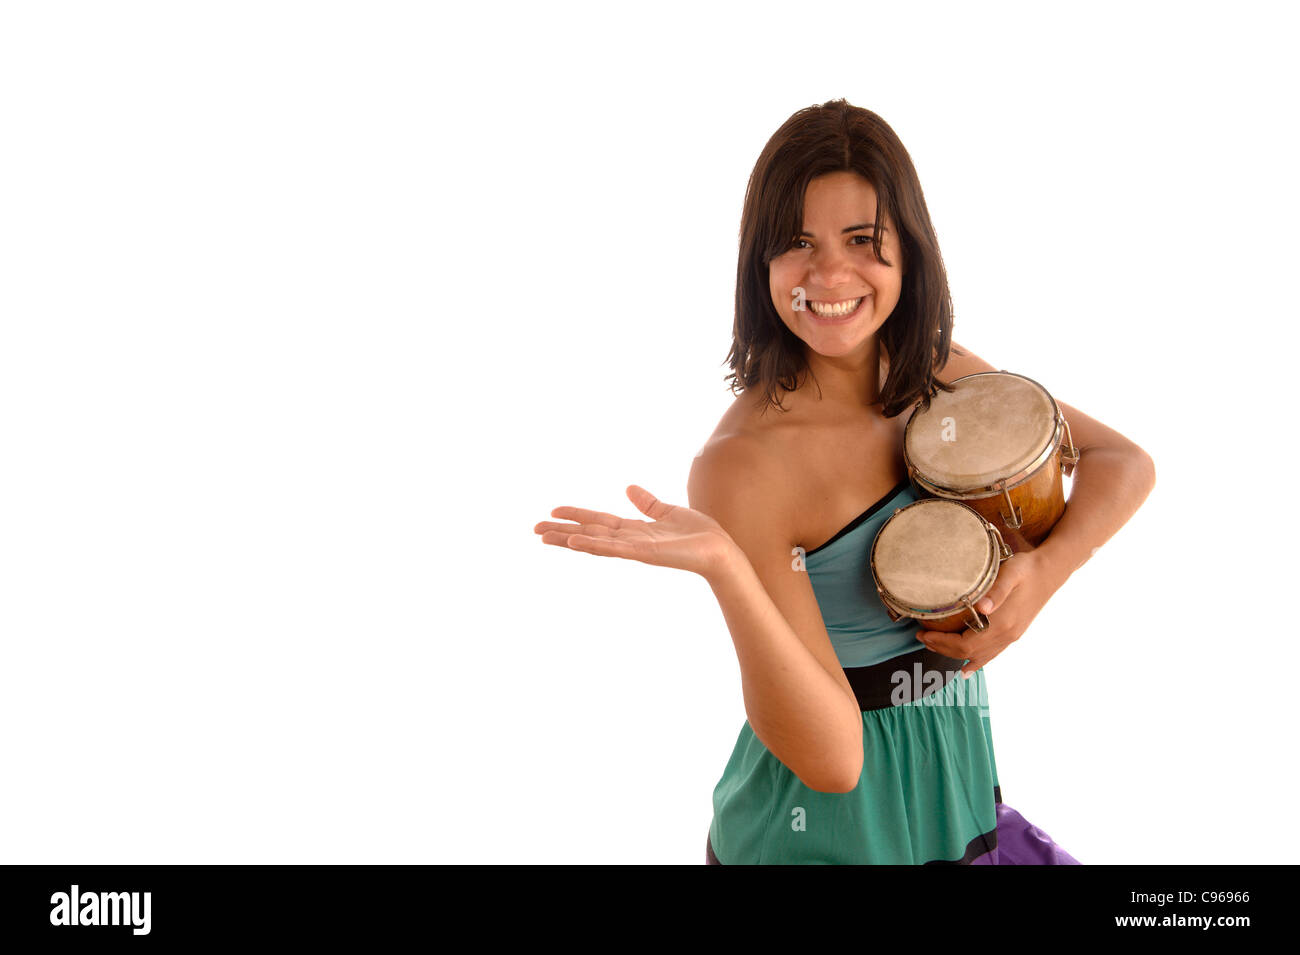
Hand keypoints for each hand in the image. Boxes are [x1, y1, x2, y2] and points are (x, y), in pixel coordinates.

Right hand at [534, 485, 736, 579]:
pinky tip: (577, 540)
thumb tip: (629, 488)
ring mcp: (635, 549)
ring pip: (596, 543)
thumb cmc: (698, 535)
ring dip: (571, 540)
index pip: (598, 522)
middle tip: (534, 531)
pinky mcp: (645, 553)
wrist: (719, 550)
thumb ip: (648, 503)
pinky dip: (595, 544)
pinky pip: (615, 548)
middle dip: (562, 532)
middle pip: (589, 534)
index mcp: (634, 531)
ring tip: (547, 537)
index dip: (575, 516)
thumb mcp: (668, 512)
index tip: (552, 512)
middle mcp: (630, 541)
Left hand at [915, 549, 1064, 677]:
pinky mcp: (1014, 633)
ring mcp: (1011, 636)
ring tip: (934, 646)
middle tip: (921, 636)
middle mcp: (1007, 635)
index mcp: (1003, 623)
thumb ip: (996, 591)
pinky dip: (977, 662)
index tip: (924, 633)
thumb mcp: (1011, 573)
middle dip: (942, 648)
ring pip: (979, 656)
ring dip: (954, 654)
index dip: (942, 642)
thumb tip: (981, 608)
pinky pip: (992, 654)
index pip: (965, 644)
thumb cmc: (1027, 569)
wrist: (1051, 571)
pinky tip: (967, 668)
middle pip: (968, 652)